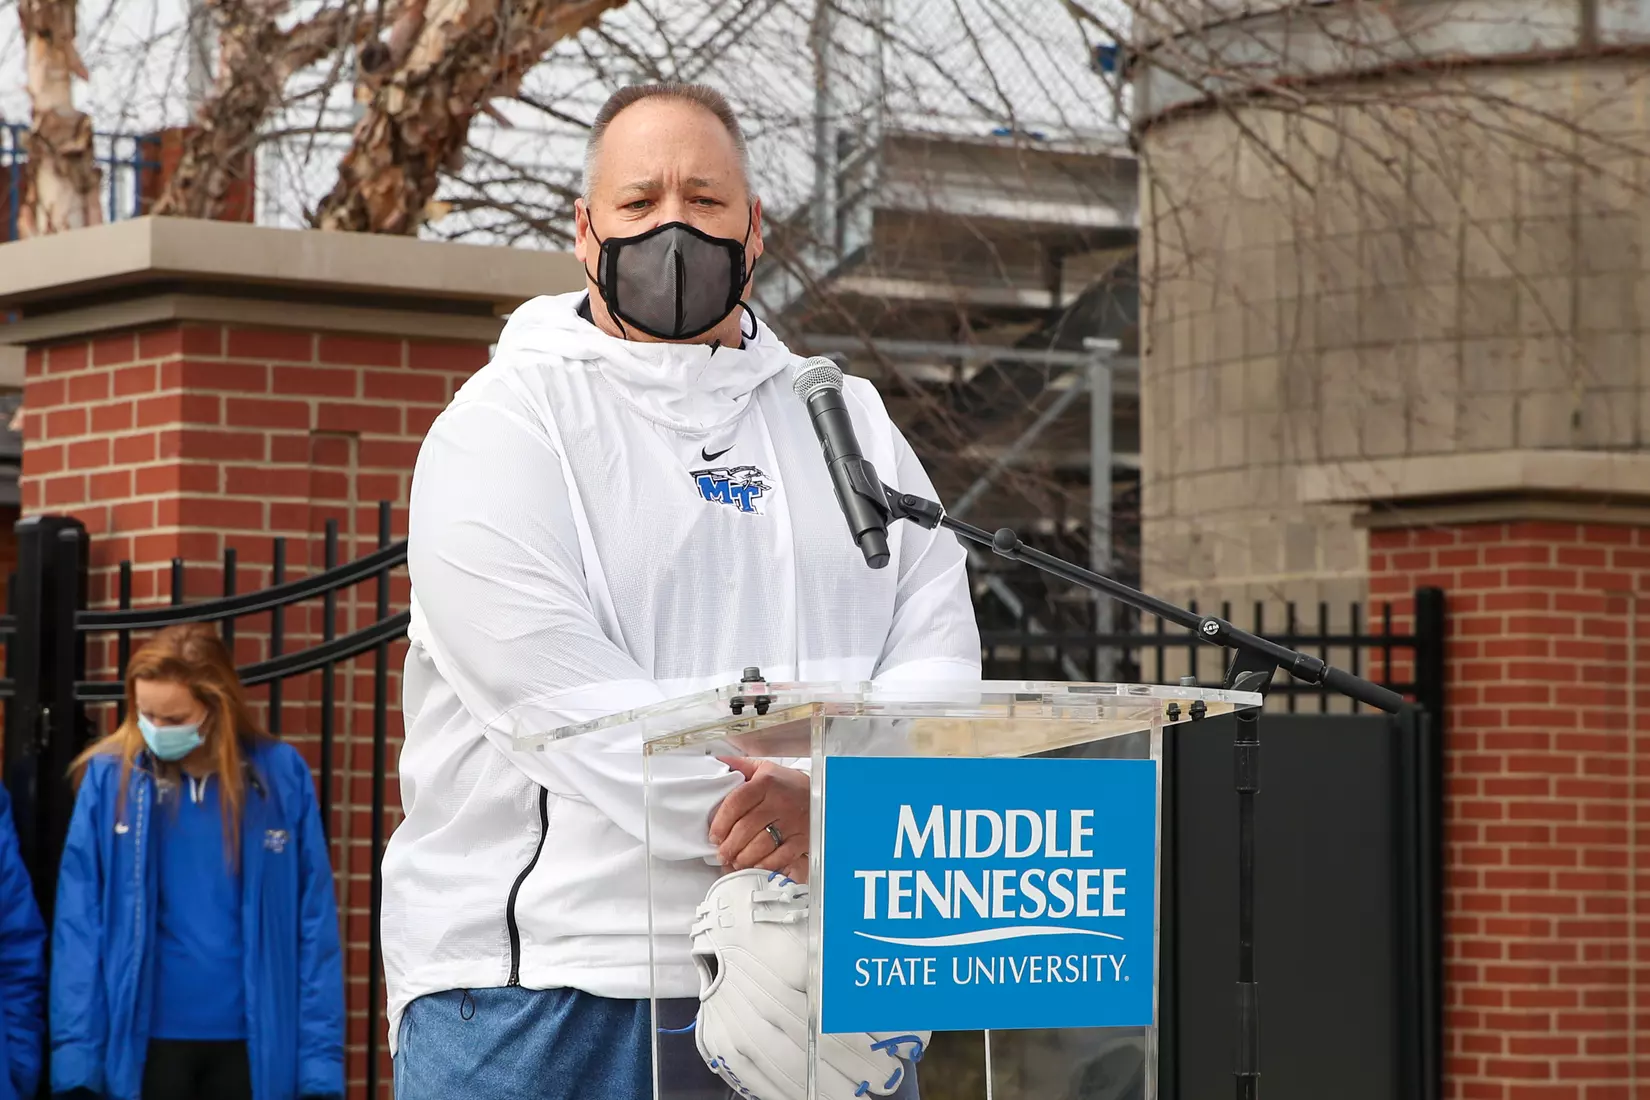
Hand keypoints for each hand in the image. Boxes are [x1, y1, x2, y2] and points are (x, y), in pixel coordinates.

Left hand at [708, 757, 809, 881]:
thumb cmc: (789, 784)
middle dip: (729, 846)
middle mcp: (779, 802)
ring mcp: (792, 822)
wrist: (824, 794)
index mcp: (766, 783)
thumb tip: (718, 762)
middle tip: (722, 853)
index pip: (736, 803)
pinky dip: (765, 864)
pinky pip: (780, 856)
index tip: (714, 835)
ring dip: (743, 858)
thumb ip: (741, 766)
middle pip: (746, 828)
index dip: (720, 823)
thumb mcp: (766, 769)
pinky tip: (755, 865)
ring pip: (761, 845)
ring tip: (735, 861)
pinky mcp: (802, 839)